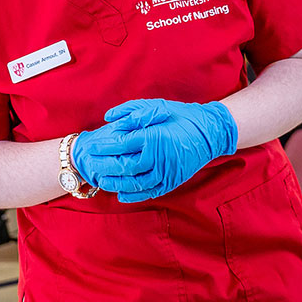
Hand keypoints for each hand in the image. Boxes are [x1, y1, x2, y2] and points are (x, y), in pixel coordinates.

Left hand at [75, 98, 237, 203]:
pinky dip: (134, 195)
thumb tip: (108, 119)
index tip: (92, 147)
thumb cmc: (180, 116)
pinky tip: (121, 194)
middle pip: (125, 166)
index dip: (104, 146)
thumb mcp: (156, 106)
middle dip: (105, 166)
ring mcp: (167, 171)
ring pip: (135, 183)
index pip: (122, 144)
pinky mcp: (172, 181)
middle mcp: (159, 156)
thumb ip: (131, 111)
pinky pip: (150, 192)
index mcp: (154, 135)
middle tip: (91, 164)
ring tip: (102, 180)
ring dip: (116, 183)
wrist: (210, 131)